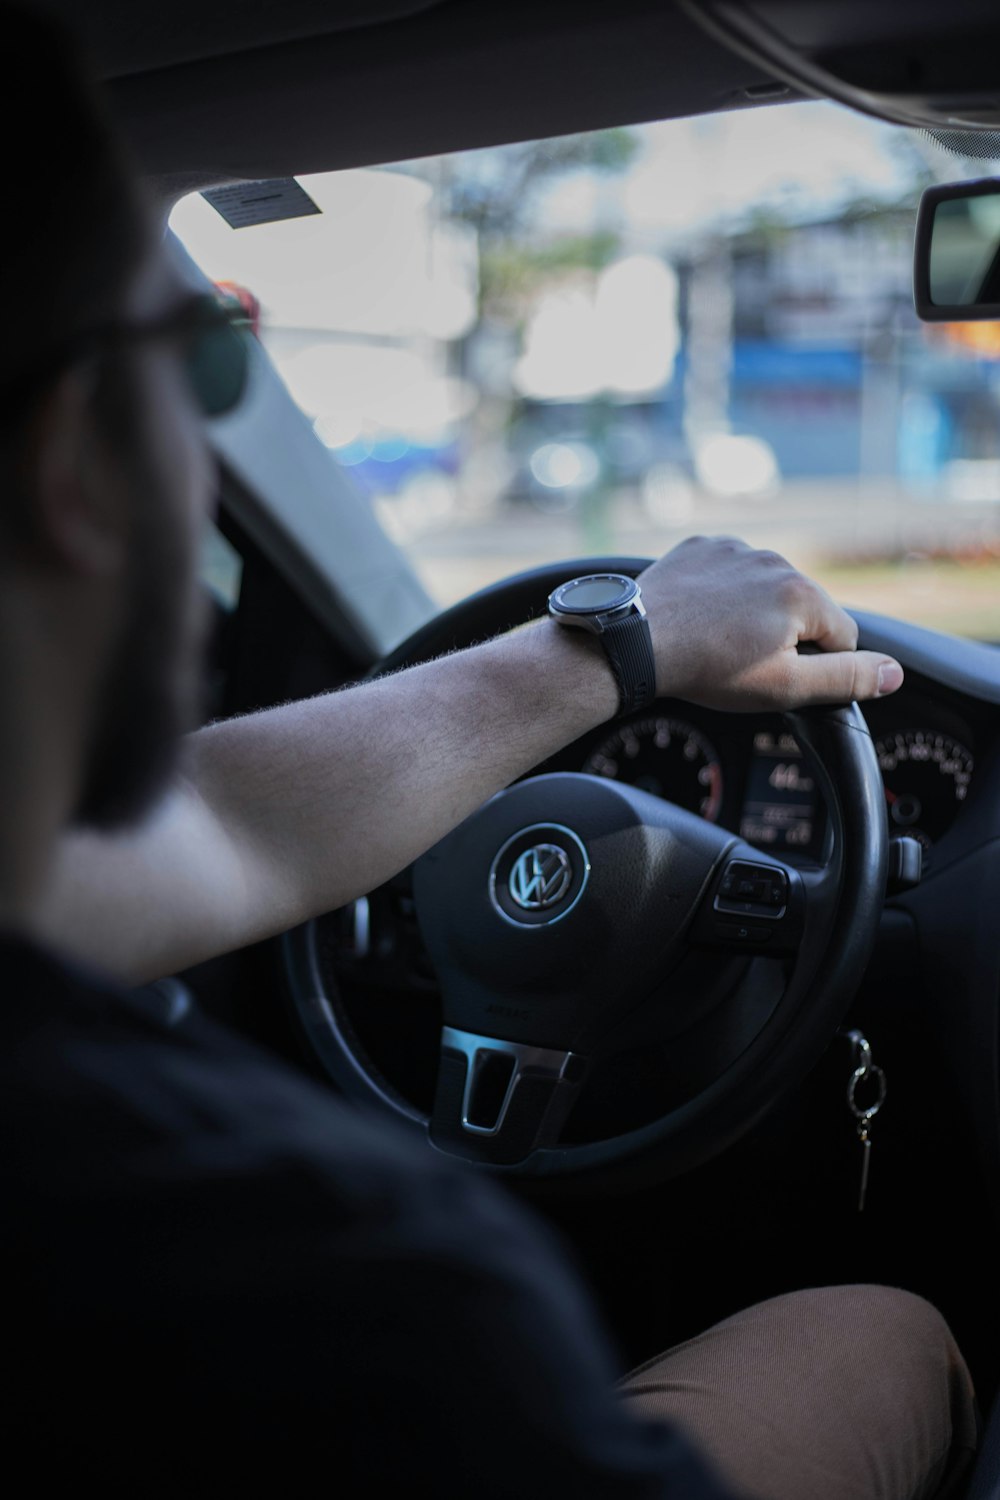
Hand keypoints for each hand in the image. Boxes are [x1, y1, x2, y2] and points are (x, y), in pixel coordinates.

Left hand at [639, 536, 903, 710]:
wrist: (634, 643)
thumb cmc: (708, 668)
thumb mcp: (785, 687)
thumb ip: (846, 679)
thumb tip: (894, 672)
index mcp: (802, 593)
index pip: (841, 636)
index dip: (817, 666)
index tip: (778, 677)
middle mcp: (774, 559)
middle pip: (803, 609)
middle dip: (784, 637)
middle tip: (741, 663)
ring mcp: (734, 548)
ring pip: (764, 589)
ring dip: (752, 613)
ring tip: (716, 641)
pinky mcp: (701, 547)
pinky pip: (728, 573)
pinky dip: (721, 594)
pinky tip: (700, 618)